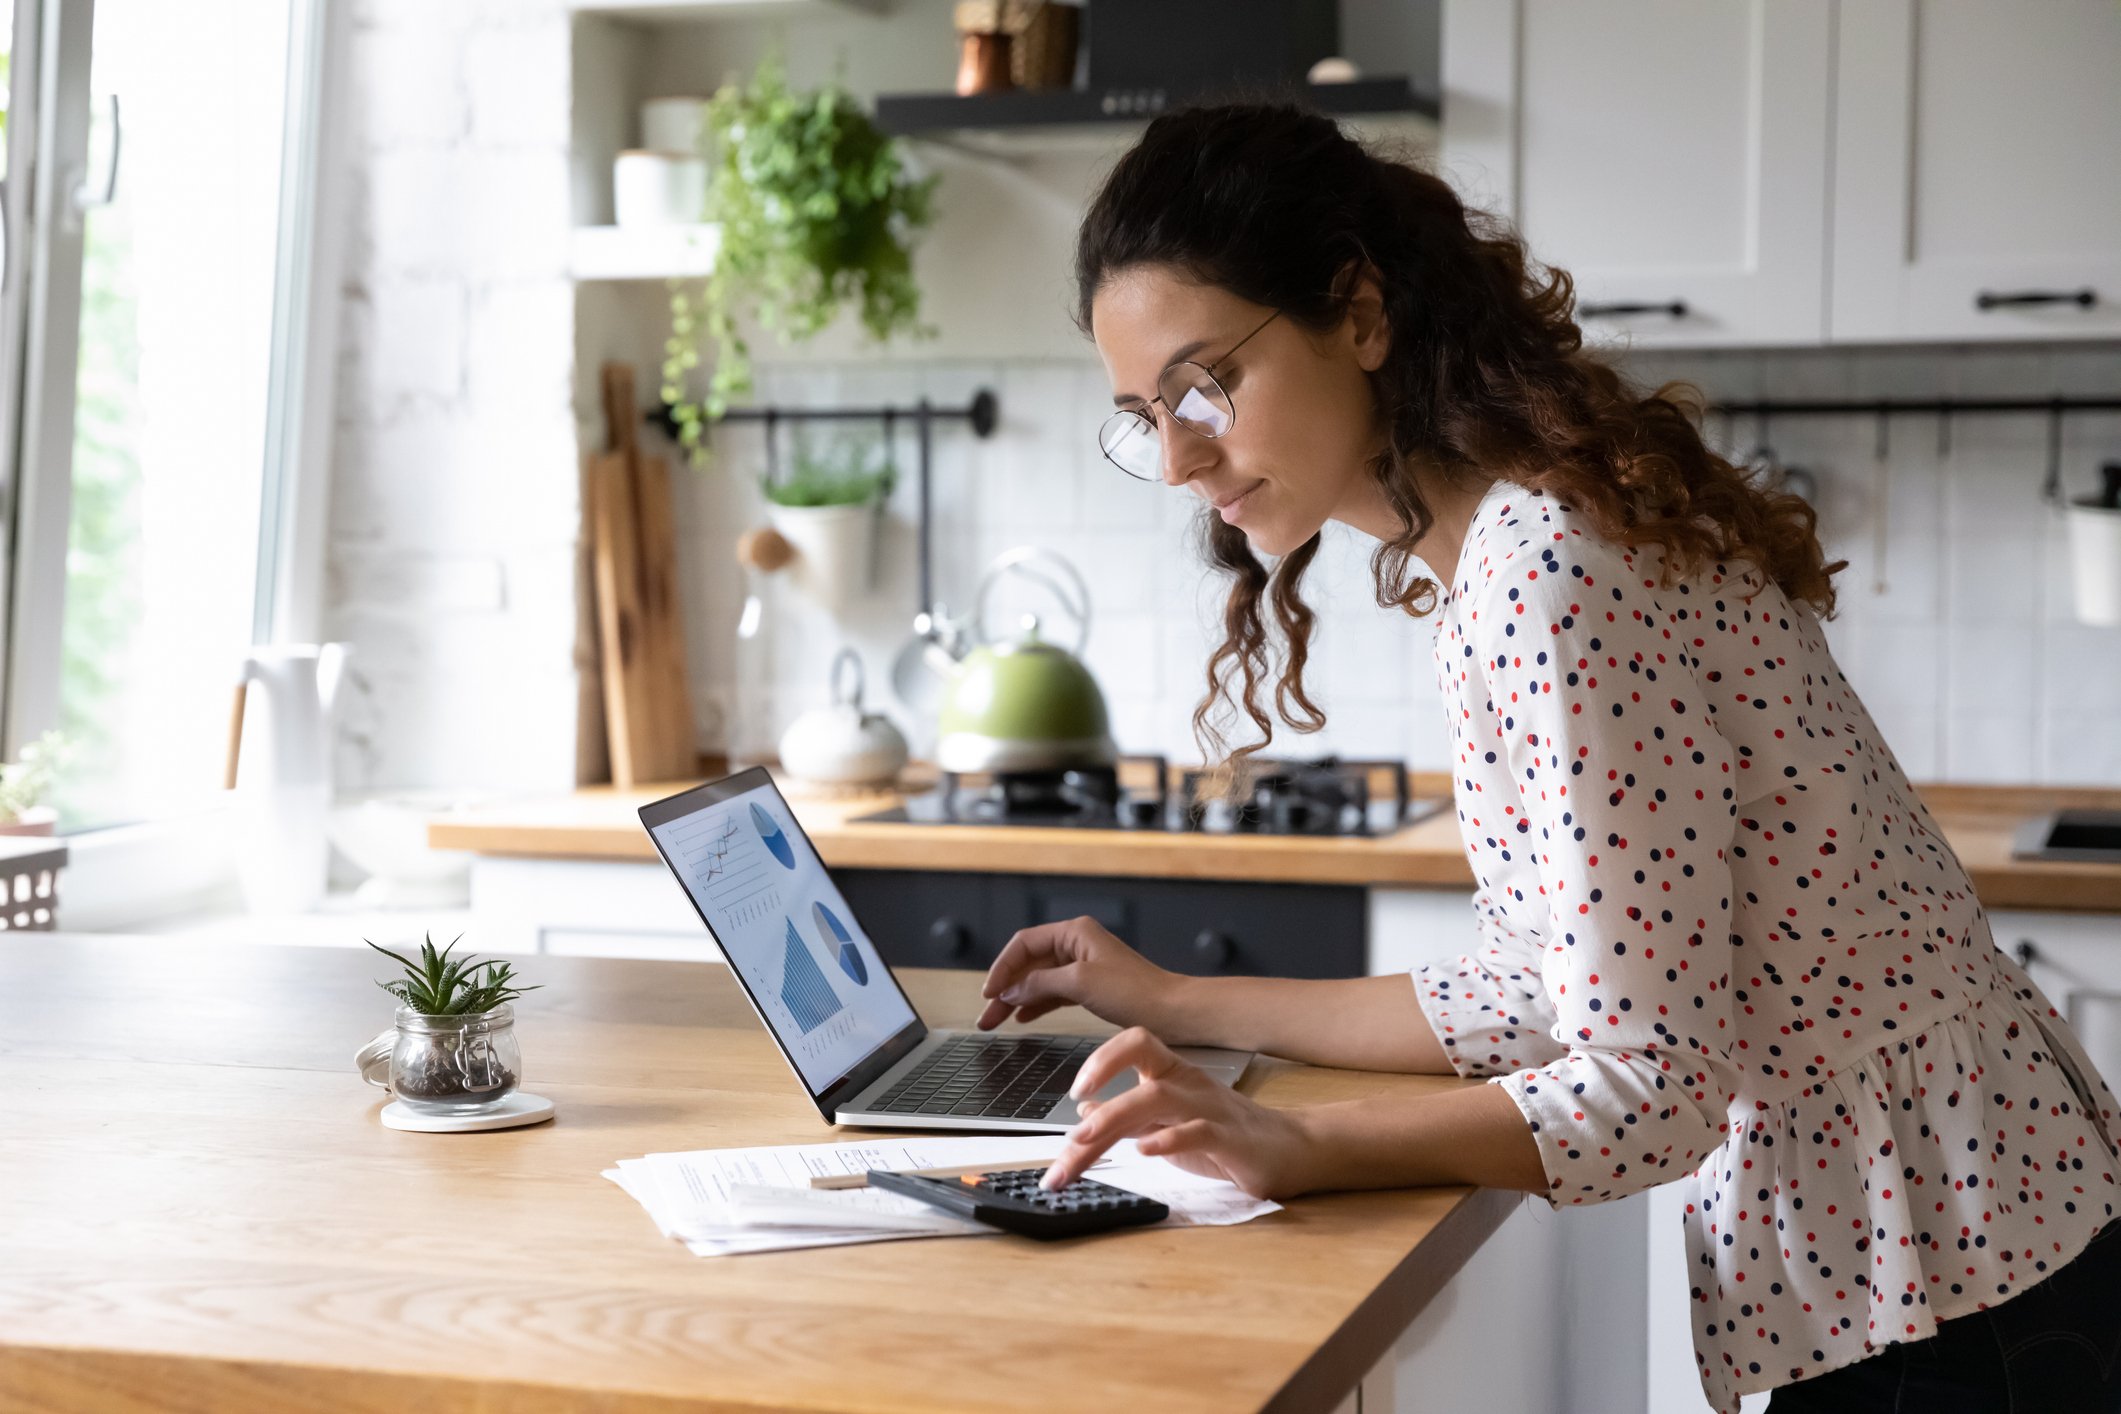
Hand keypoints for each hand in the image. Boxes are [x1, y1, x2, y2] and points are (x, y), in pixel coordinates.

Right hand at [976, 916, 1182, 1032]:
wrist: (1173, 1012)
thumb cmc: (1137, 991)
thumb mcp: (1081, 983)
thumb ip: (1041, 983)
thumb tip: (1011, 989)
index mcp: (1075, 932)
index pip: (1024, 943)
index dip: (1002, 967)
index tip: (989, 992)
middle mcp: (1077, 944)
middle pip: (1028, 963)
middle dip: (1004, 989)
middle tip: (985, 1016)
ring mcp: (1083, 966)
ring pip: (1038, 981)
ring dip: (1016, 1000)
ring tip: (996, 1022)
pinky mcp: (1090, 987)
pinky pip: (1053, 993)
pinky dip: (1036, 1005)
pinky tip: (1022, 1018)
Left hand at [1039, 1027, 1311, 1198]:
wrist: (1292, 1149)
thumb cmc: (1227, 1136)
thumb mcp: (1168, 1124)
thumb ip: (1128, 1117)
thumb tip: (1083, 1109)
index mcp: (1173, 1074)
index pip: (1136, 1041)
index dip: (1102, 1057)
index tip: (1074, 1088)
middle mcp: (1189, 1084)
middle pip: (1141, 1070)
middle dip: (1100, 1095)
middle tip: (1068, 1135)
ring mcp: (1211, 1109)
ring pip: (1160, 1097)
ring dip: (1117, 1116)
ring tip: (1086, 1139)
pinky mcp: (1231, 1140)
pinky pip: (1199, 1131)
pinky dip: (1169, 1139)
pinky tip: (1145, 1150)